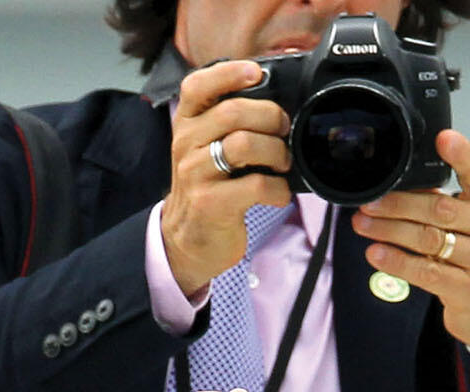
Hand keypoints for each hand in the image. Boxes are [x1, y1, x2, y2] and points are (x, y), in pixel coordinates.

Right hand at [160, 61, 292, 295]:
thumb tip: (278, 103)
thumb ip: (228, 122)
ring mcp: (196, 175)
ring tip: (282, 162)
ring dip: (276, 151)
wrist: (188, 239)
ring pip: (243, 145)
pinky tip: (278, 192)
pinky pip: (255, 185)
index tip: (256, 73)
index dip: (228, 73)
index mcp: (187, 124)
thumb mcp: (206, 148)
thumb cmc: (208, 187)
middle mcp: (186, 145)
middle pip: (232, 112)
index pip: (196, 86)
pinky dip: (278, 188)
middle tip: (283, 130)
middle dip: (269, 117)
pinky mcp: (211, 204)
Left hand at [351, 130, 469, 361]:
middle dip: (398, 203)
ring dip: (389, 230)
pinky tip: (377, 254)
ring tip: (362, 224)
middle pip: (440, 208)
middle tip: (369, 202)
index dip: (462, 155)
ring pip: (429, 239)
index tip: (443, 139)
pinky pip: (426, 272)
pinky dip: (397, 262)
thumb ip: (453, 200)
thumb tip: (402, 183)